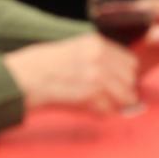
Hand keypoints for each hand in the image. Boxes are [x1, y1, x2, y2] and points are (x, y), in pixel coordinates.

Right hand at [4, 36, 137, 115]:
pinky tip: (90, 108)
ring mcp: (97, 76)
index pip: (130, 61)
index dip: (126, 74)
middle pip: (131, 79)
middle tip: (112, 96)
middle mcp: (100, 57)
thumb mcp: (74, 48)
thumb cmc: (45, 64)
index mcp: (96, 43)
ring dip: (116, 103)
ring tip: (101, 104)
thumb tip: (119, 73)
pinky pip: (110, 110)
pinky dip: (102, 113)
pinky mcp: (91, 95)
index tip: (120, 82)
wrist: (27, 77)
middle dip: (124, 89)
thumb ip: (98, 56)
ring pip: (126, 96)